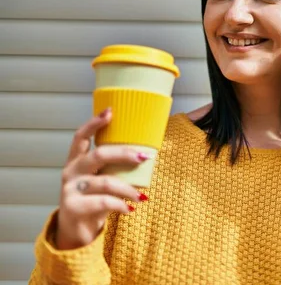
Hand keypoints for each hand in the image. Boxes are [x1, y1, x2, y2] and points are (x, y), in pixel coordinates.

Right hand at [55, 108, 148, 249]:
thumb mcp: (100, 180)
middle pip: (98, 155)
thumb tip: (145, 156)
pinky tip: (130, 209)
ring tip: (142, 196)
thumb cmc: (93, 201)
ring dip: (128, 189)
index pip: (80, 137)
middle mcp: (70, 172)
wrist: (75, 233)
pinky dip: (121, 205)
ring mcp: (70, 189)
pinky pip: (104, 202)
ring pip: (105, 181)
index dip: (94, 123)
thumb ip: (112, 168)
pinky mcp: (73, 207)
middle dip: (124, 154)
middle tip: (143, 158)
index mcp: (76, 161)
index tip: (110, 112)